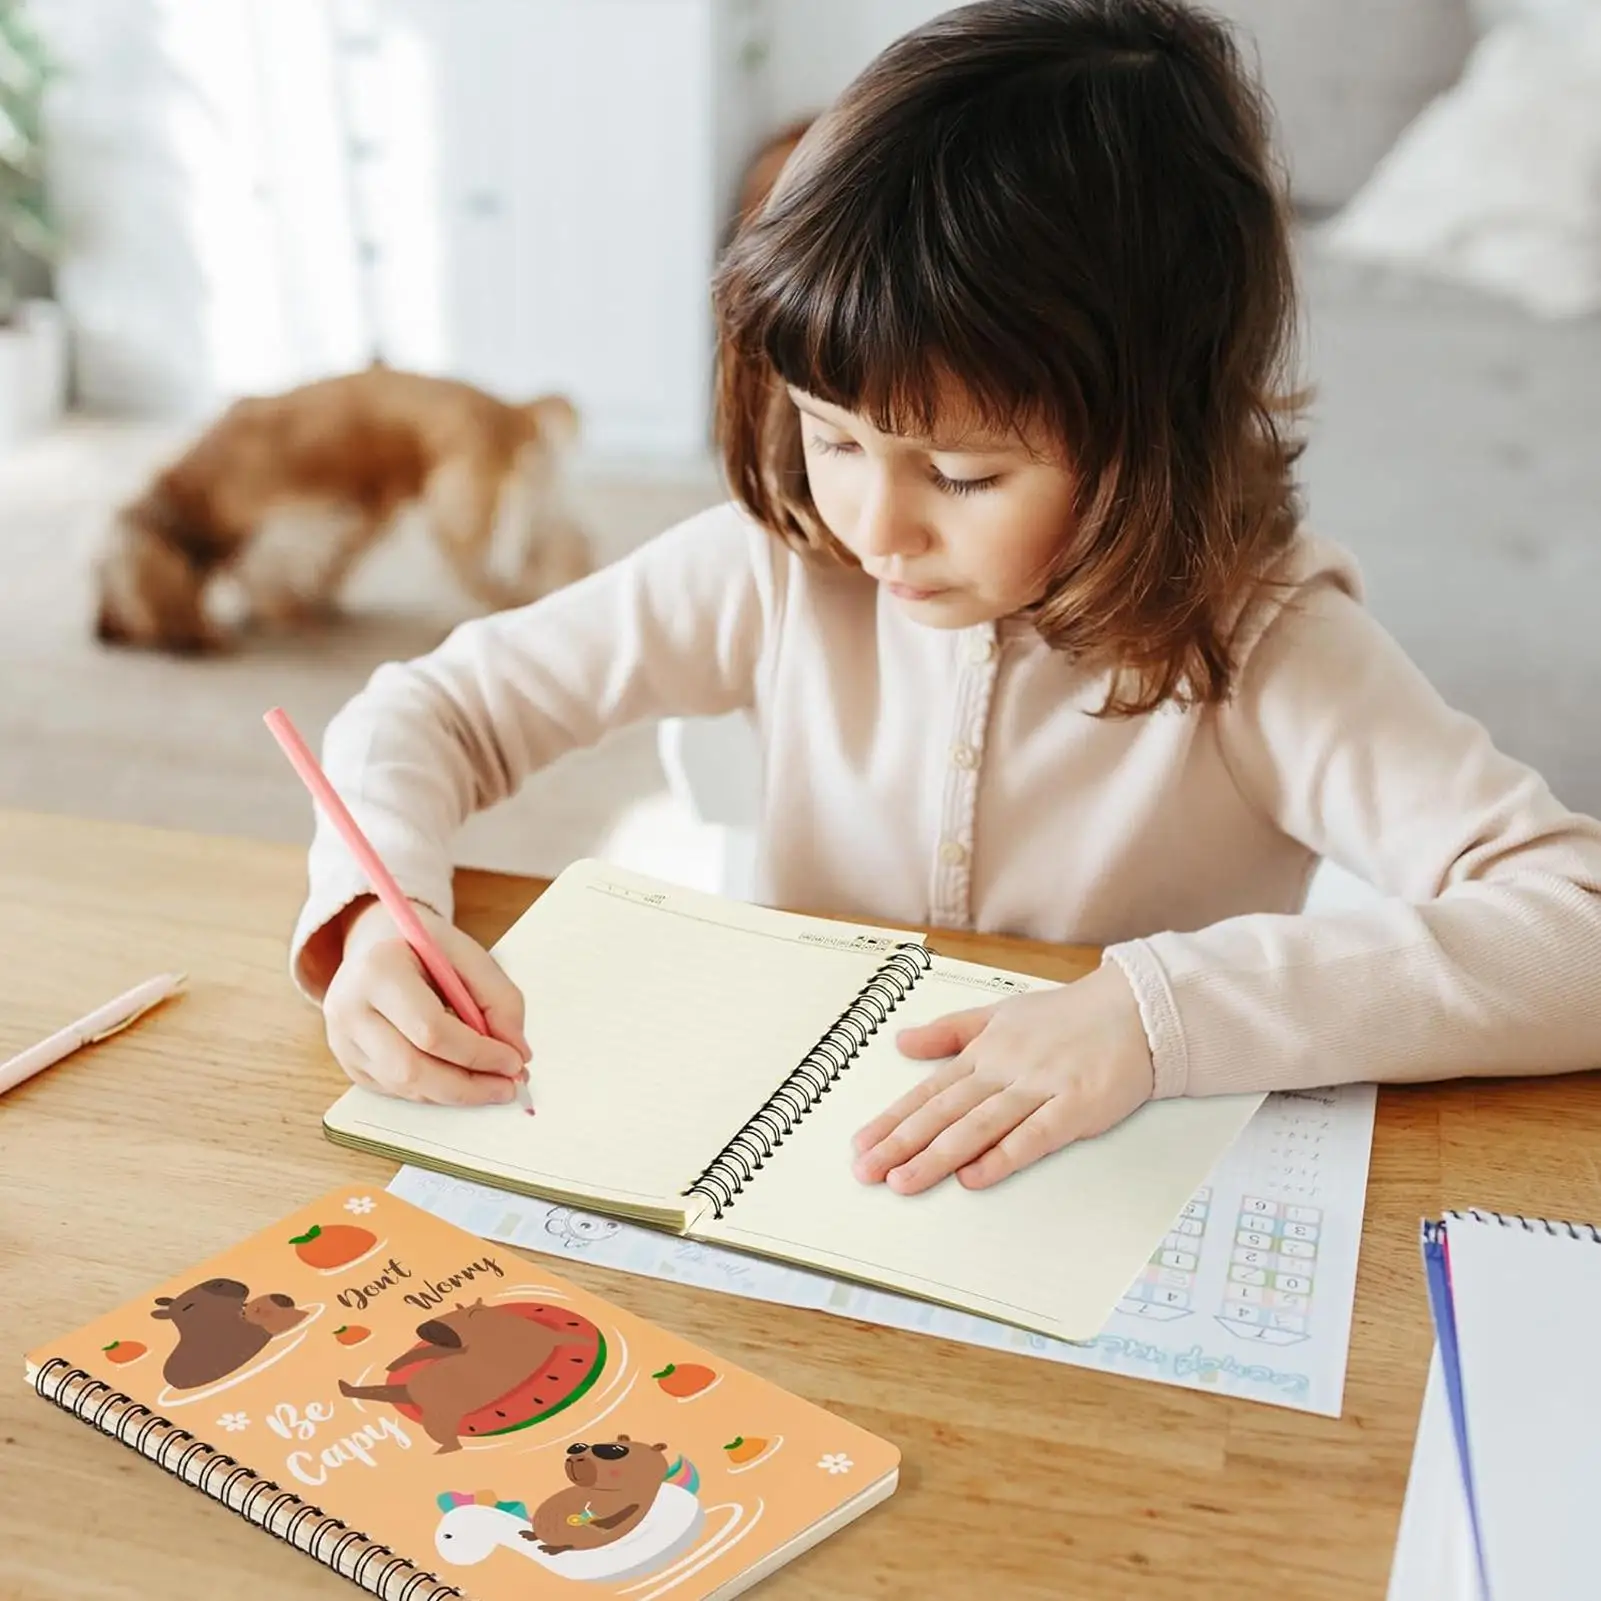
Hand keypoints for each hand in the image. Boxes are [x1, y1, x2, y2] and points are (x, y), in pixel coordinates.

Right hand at [322, 897, 531, 1105]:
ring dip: (455, 1093)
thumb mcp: (467, 954)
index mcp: (379, 970)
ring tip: (492, 1084)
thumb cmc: (424, 949)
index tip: (515, 1061)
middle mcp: (350, 1009)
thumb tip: (517, 1052)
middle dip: (468, 1086)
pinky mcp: (349, 1063)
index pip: (431, 1030)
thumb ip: (499, 999)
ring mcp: (343, 1041)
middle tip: (508, 1086)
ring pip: (404, 1087)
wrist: (376, 944)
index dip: (478, 1054)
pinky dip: (435, 1090)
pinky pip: (397, 1091)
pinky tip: (460, 1077)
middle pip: (411, 1069)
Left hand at [851, 961, 1152, 1193]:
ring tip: (903, 1181)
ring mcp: (1039, 1087)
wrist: (1136, 1009)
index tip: (861, 1145)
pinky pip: (1033, 1136)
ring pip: (978, 1126)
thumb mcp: (1001, 1013)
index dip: (893, 1119)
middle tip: (866, 1172)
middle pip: (944, 1112)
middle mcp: (1005, 1069)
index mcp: (985, 1051)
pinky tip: (973, 1177)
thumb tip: (902, 1043)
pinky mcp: (1075, 1106)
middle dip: (901, 1144)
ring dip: (937, 1156)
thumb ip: (951, 1032)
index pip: (929, 1091)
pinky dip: (1002, 1157)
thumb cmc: (1069, 1016)